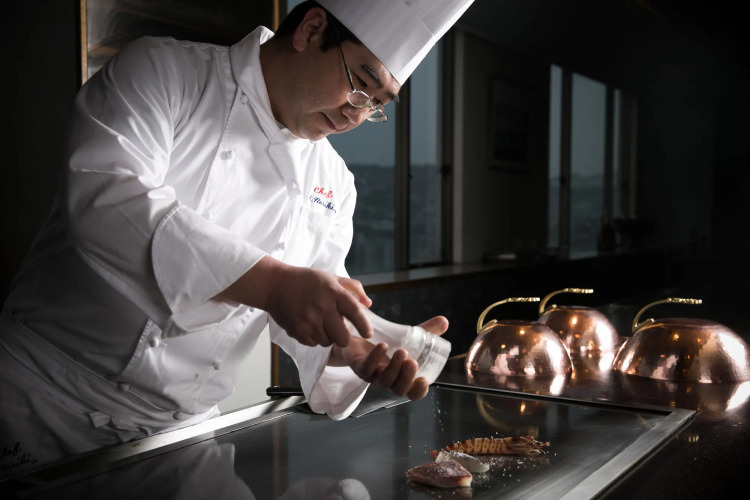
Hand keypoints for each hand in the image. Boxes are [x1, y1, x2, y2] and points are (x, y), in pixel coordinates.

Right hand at [216, 257, 371, 347]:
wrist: (275, 285)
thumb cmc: (306, 280)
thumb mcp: (331, 277)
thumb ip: (353, 288)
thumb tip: (369, 304)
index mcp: (333, 292)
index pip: (356, 313)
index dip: (365, 326)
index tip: (367, 333)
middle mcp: (322, 307)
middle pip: (343, 337)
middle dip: (344, 337)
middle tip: (340, 331)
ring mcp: (309, 321)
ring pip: (328, 342)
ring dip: (328, 337)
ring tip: (322, 324)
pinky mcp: (297, 330)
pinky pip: (313, 343)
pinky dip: (315, 338)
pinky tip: (310, 326)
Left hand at [330, 315, 448, 400]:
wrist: (355, 337)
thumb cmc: (385, 342)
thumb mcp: (408, 338)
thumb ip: (426, 331)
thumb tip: (444, 321)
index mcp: (401, 377)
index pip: (412, 392)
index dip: (418, 391)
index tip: (424, 381)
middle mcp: (387, 380)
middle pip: (398, 389)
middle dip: (407, 378)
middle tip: (412, 362)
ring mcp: (372, 375)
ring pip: (383, 380)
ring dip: (394, 368)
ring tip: (402, 351)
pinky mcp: (358, 366)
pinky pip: (365, 367)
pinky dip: (375, 357)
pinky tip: (383, 346)